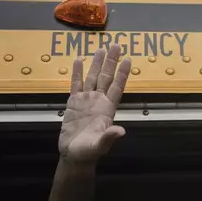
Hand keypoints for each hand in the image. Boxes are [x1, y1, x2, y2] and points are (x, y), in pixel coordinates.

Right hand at [59, 45, 130, 163]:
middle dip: (111, 62)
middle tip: (116, 45)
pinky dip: (77, 72)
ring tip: (101, 48)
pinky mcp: (73, 103)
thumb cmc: (89, 152)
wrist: (74, 155)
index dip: (122, 74)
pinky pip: (76, 84)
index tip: (128, 59)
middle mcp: (99, 101)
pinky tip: (78, 60)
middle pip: (106, 77)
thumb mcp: (100, 145)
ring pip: (92, 77)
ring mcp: (86, 100)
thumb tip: (120, 131)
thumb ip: (109, 137)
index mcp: (107, 109)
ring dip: (97, 63)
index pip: (117, 87)